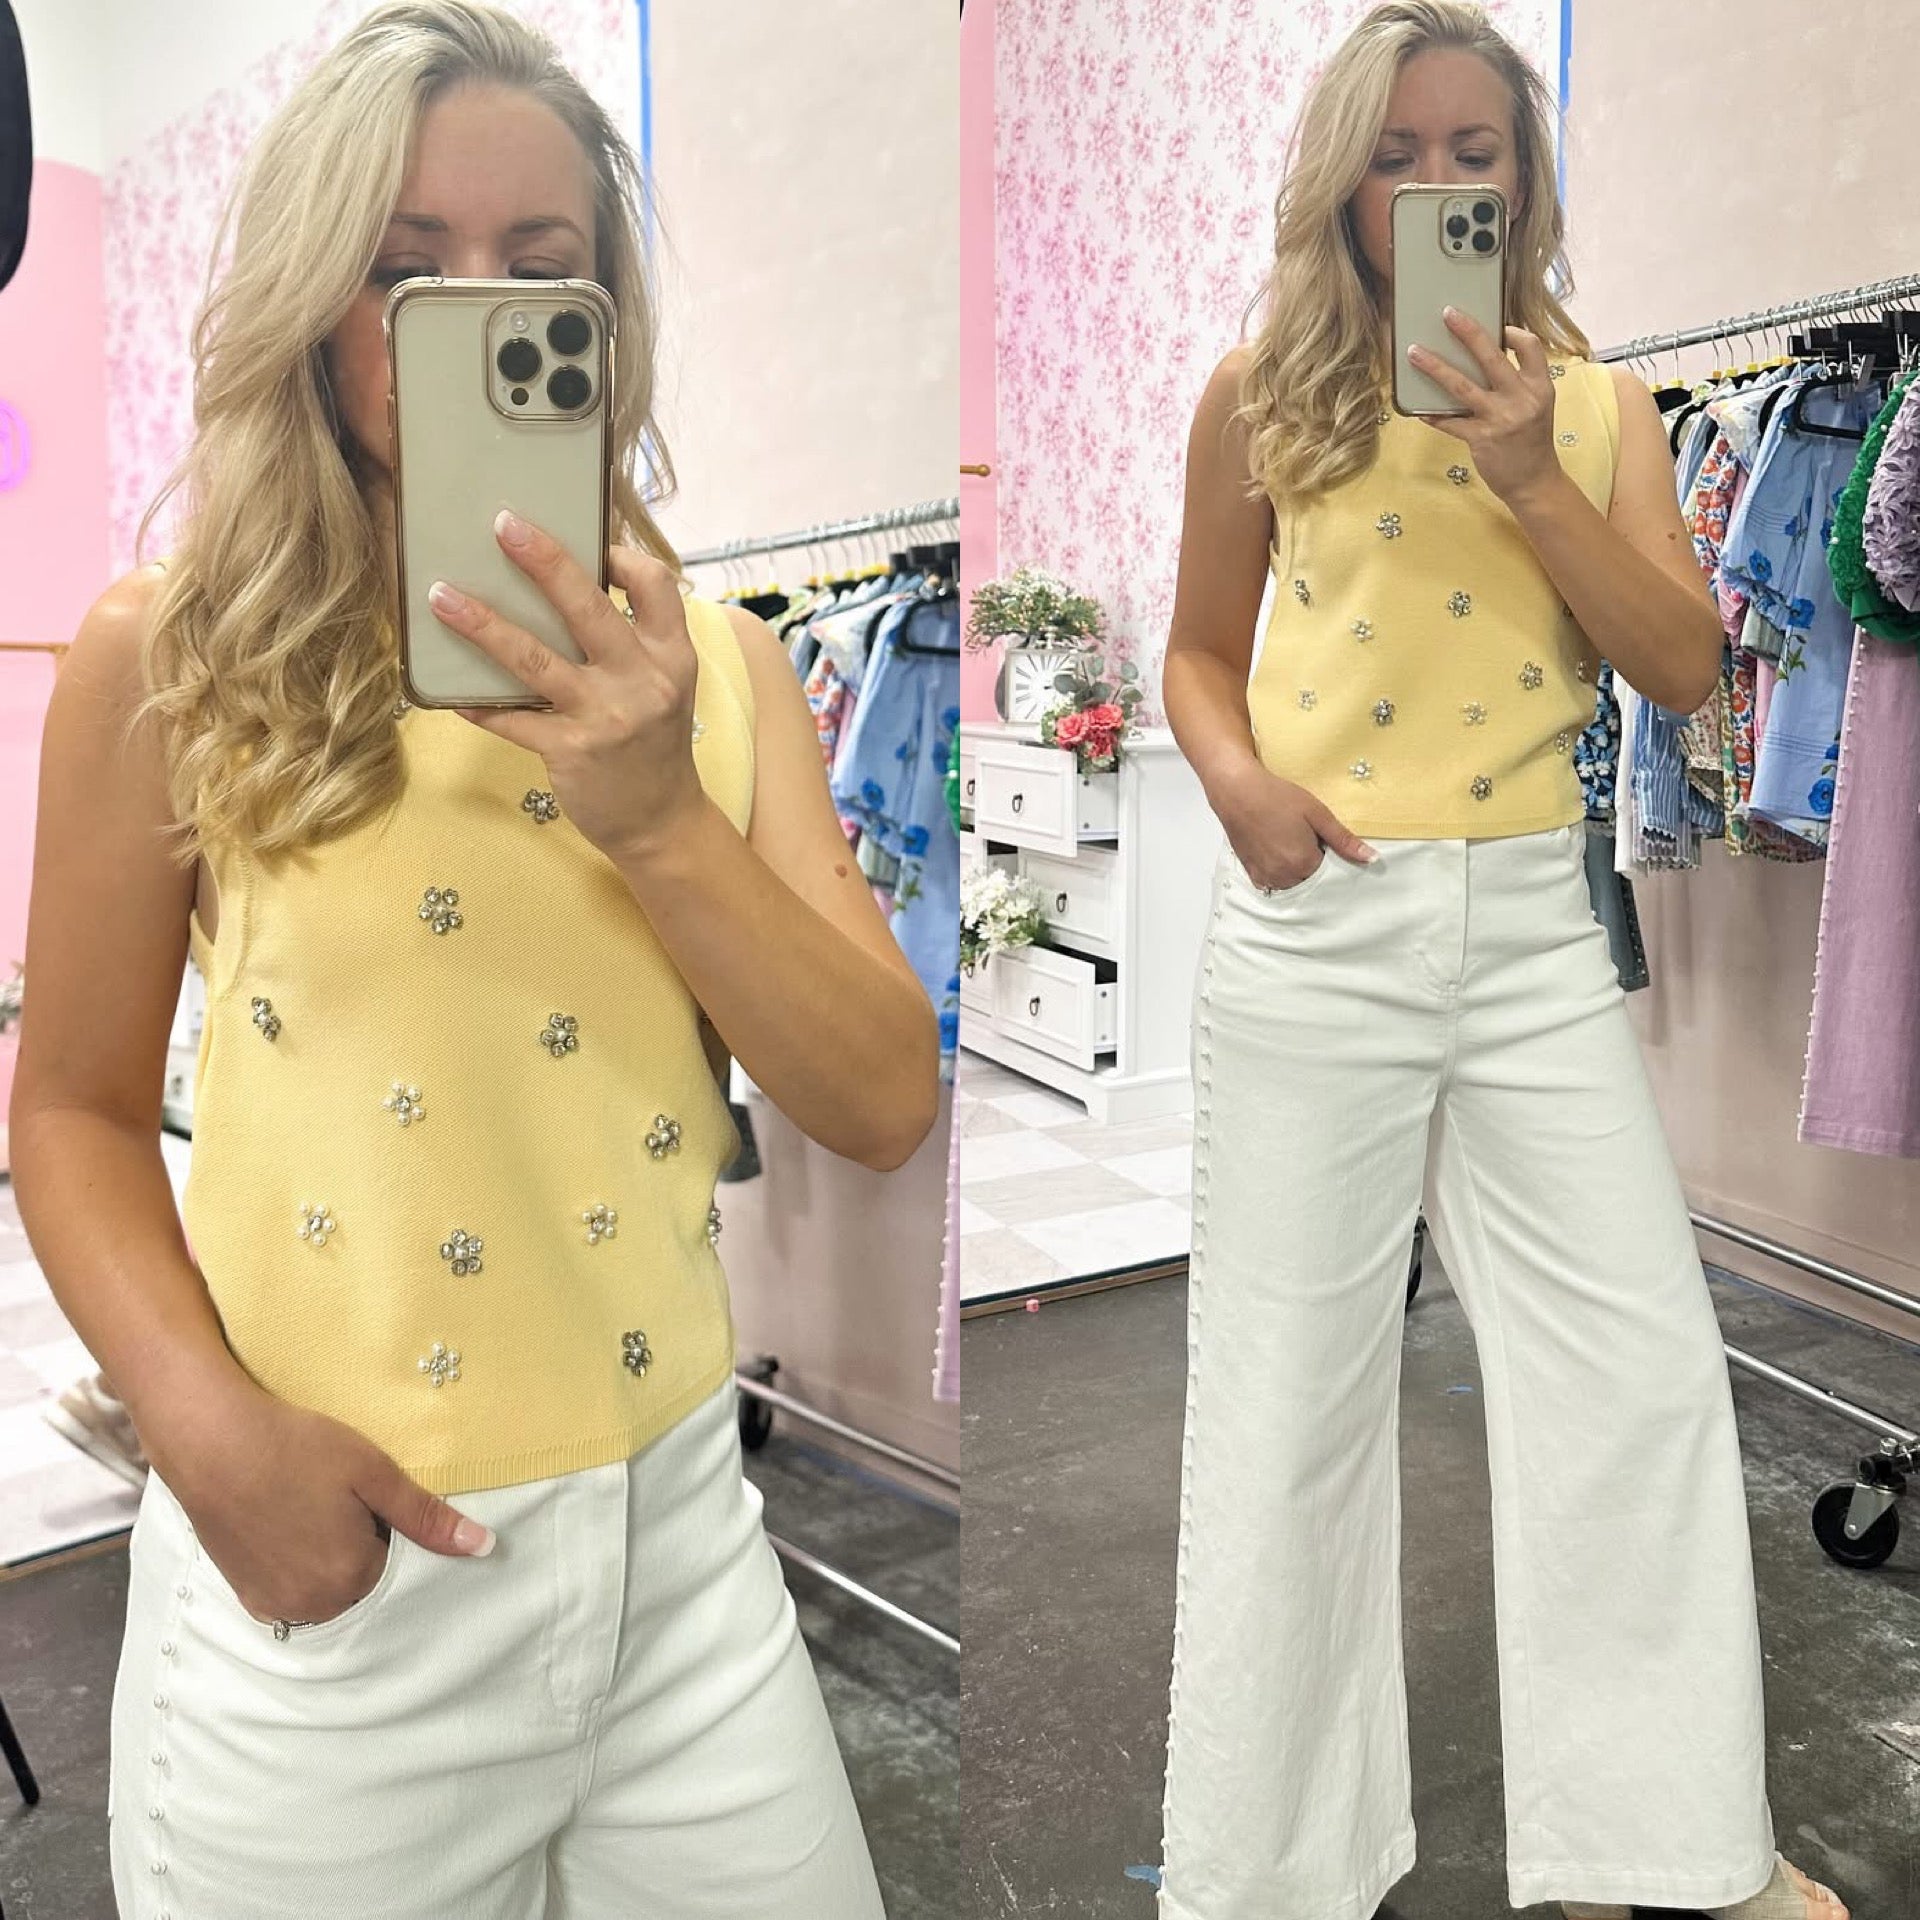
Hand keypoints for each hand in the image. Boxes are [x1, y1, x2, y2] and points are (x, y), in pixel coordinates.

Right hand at [161, 1373, 493, 1627]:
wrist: (211, 1441)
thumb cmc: (298, 1448)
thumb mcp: (374, 1474)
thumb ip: (427, 1517)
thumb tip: (486, 1547)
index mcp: (353, 1578)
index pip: (397, 1562)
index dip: (383, 1523)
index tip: (360, 1495)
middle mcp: (315, 1606)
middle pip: (362, 1580)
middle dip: (358, 1545)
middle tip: (331, 1497)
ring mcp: (276, 1605)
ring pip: (327, 1589)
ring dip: (327, 1558)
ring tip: (305, 1507)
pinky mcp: (246, 1596)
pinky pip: (292, 1592)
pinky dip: (296, 1566)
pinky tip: (283, 1525)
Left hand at [426, 511, 703, 864]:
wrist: (662, 823)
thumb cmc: (655, 747)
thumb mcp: (664, 688)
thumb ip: (633, 644)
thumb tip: (572, 590)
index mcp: (671, 657)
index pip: (656, 586)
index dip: (623, 557)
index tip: (592, 543)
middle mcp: (643, 681)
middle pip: (589, 609)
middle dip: (545, 562)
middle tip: (504, 525)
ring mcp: (605, 717)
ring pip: (536, 659)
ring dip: (485, 624)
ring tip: (442, 596)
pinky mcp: (570, 751)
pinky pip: (513, 719)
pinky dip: (480, 704)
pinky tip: (451, 693)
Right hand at [1217, 762, 1376, 890]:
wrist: (1237, 791)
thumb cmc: (1278, 797)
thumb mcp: (1317, 813)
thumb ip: (1343, 840)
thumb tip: (1371, 859)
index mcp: (1304, 863)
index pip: (1331, 875)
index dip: (1332, 859)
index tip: (1325, 843)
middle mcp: (1284, 876)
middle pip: (1311, 883)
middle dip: (1315, 868)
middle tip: (1307, 840)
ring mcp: (1266, 876)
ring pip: (1292, 885)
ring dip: (1297, 873)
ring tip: (1291, 844)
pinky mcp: (1252, 872)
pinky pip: (1272, 884)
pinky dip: (1279, 875)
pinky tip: (1277, 853)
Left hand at [1405, 308, 1562, 510]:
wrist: (1534, 482)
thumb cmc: (1532, 441)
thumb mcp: (1536, 406)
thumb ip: (1518, 384)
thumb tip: (1486, 360)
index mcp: (1540, 386)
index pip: (1530, 346)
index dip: (1513, 332)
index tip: (1498, 326)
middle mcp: (1521, 398)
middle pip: (1492, 357)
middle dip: (1468, 332)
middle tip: (1448, 314)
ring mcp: (1500, 419)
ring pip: (1462, 386)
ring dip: (1436, 368)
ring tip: (1415, 352)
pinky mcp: (1481, 439)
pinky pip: (1450, 422)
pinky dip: (1433, 415)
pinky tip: (1418, 410)